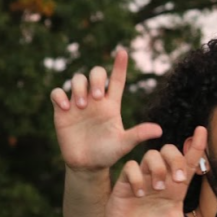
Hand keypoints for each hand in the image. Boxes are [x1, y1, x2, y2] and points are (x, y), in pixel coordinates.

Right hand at [50, 48, 162, 171]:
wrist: (87, 164)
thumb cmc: (107, 153)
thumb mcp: (124, 144)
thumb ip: (138, 134)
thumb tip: (160, 131)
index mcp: (111, 105)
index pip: (116, 81)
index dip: (119, 66)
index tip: (123, 52)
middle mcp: (95, 100)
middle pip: (95, 74)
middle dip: (95, 78)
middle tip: (96, 97)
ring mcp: (78, 103)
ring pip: (77, 79)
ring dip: (79, 88)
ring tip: (82, 106)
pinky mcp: (62, 111)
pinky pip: (57, 93)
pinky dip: (60, 96)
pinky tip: (65, 108)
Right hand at [102, 127, 216, 216]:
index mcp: (176, 187)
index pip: (189, 161)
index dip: (196, 145)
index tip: (202, 130)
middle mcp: (161, 178)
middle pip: (170, 151)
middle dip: (176, 160)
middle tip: (178, 180)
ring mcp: (143, 178)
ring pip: (151, 155)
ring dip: (157, 170)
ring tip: (157, 190)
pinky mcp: (125, 182)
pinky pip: (131, 167)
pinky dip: (136, 178)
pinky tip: (138, 194)